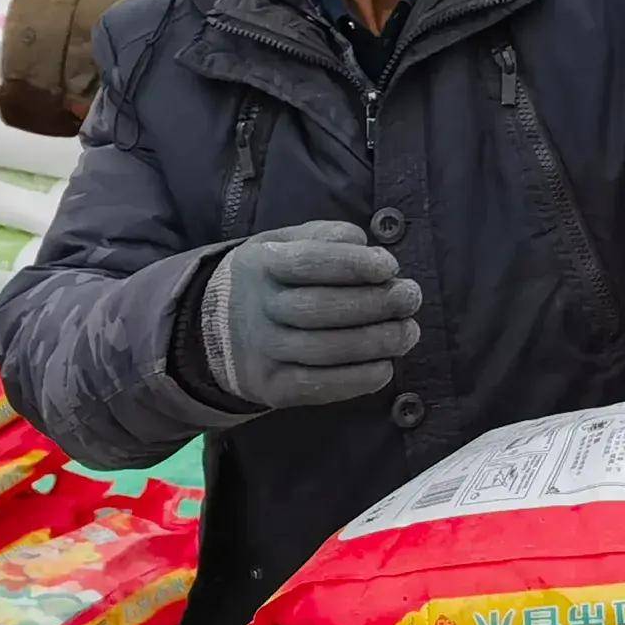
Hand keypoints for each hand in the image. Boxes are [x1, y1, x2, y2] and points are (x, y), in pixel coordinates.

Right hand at [205, 220, 421, 411]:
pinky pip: (318, 387)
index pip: (307, 262)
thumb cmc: (271, 278)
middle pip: (320, 308)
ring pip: (324, 350)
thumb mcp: (285, 243)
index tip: (389, 267)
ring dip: (376, 343)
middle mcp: (257, 309)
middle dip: (374, 304)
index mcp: (261, 264)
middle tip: (411, 299)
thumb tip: (365, 246)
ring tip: (408, 333)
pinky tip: (385, 368)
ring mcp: (261, 351)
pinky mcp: (271, 387)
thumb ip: (324, 237)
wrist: (214, 329)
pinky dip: (357, 379)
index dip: (352, 264)